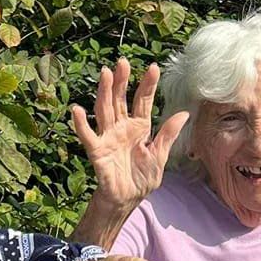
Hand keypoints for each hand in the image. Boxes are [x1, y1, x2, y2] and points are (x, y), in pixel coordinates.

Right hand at [71, 59, 187, 208]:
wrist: (127, 199)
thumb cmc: (142, 177)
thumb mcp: (160, 155)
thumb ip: (168, 134)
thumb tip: (184, 113)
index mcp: (139, 127)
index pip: (143, 101)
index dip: (147, 85)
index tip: (153, 67)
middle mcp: (121, 127)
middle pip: (120, 100)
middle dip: (122, 81)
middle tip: (122, 62)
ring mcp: (107, 137)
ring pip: (104, 110)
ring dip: (104, 92)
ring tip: (104, 74)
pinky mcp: (96, 150)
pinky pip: (87, 135)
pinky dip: (81, 123)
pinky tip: (76, 109)